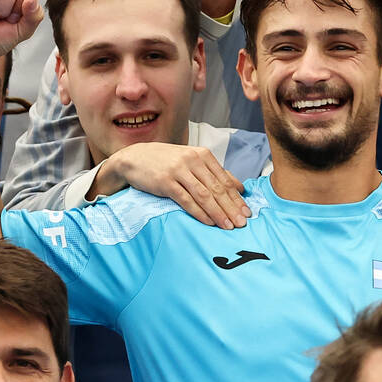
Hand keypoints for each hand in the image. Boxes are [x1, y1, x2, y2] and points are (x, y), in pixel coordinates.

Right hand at [96, 143, 250, 228]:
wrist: (135, 157)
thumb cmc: (166, 161)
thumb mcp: (192, 161)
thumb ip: (214, 173)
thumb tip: (239, 187)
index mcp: (202, 155)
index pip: (225, 180)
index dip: (237, 199)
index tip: (247, 213)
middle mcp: (193, 160)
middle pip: (217, 188)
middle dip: (231, 208)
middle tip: (242, 224)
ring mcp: (179, 170)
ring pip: (204, 195)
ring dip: (218, 212)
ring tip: (228, 226)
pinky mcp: (165, 182)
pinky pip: (186, 200)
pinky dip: (199, 212)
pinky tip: (208, 221)